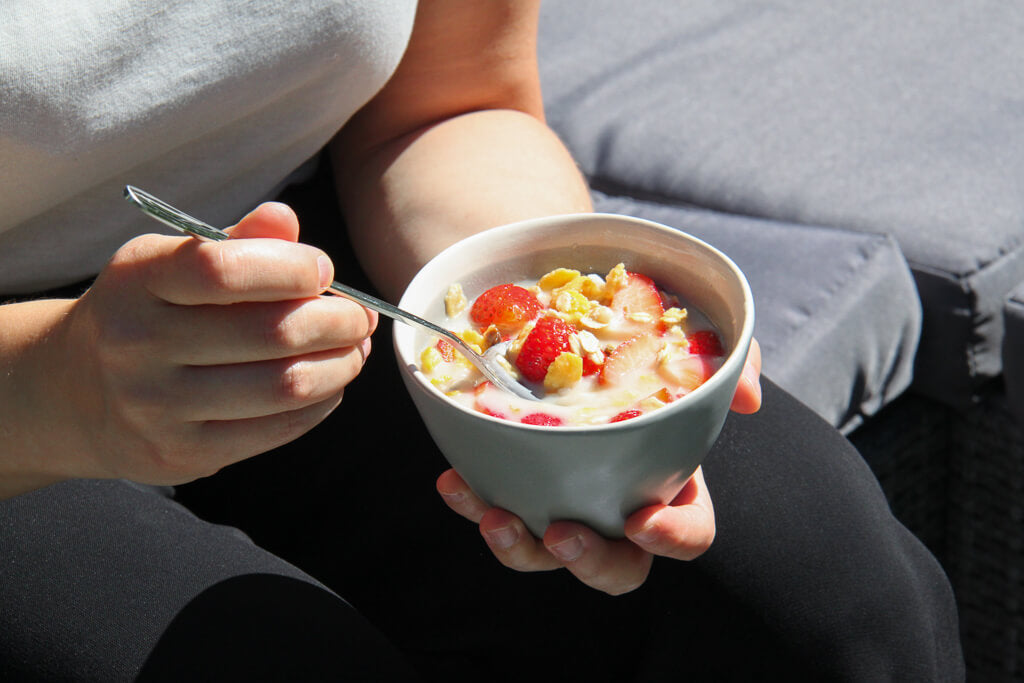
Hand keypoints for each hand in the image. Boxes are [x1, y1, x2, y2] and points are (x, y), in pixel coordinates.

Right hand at [41, 203, 375, 484]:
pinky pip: (275, 431)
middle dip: (337, 322)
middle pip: (270, 333)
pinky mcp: (180, 454)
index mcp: (137, 280)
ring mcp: (156, 407)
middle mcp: (138, 343)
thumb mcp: (172, 263)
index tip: (324, 271)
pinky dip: (320, 405)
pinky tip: (330, 386)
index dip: (290, 268)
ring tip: (354, 351)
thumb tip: (285, 219)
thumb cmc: (147, 313)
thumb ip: (233, 241)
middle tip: (359, 317)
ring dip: (339, 366)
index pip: (222, 269)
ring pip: (282, 386)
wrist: (75, 393)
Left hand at [437, 339, 761, 594]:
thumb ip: (730, 368)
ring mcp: (564, 504)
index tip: (642, 520)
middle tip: (561, 534)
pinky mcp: (516, 489)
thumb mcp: (691, 352)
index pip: (689, 535)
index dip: (673, 537)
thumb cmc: (645, 356)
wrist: (577, 331)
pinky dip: (472, 502)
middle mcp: (616, 509)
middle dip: (589, 563)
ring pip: (543, 556)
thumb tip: (750, 398)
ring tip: (493, 513)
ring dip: (517, 547)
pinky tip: (453, 480)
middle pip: (616, 569)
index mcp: (670, 487)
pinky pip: (494, 510)